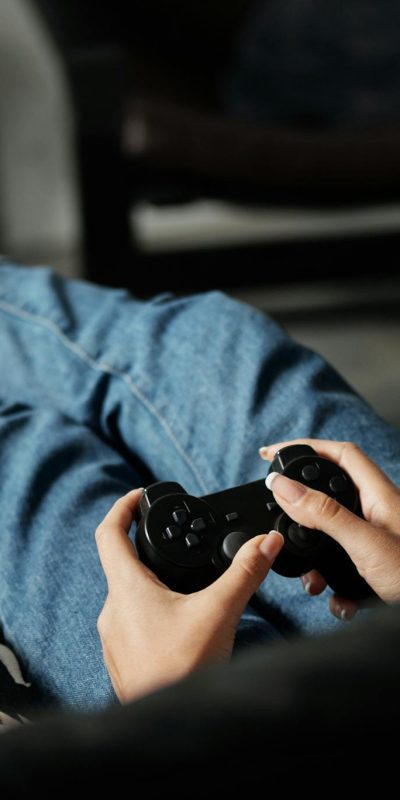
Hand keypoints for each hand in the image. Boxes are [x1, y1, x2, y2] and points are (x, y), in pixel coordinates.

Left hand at [95, 489, 283, 703]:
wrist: (169, 729)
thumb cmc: (183, 672)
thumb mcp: (220, 612)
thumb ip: (244, 572)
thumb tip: (268, 541)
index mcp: (127, 589)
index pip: (109, 533)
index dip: (123, 506)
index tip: (140, 495)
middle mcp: (113, 610)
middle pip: (122, 564)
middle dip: (148, 547)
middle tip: (175, 537)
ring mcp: (114, 638)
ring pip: (130, 595)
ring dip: (153, 582)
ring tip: (185, 580)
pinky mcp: (123, 659)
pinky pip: (133, 622)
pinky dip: (154, 611)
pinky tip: (180, 621)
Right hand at [259, 439, 399, 620]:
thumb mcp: (364, 543)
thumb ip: (323, 513)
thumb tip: (284, 486)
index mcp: (379, 496)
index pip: (339, 454)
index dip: (306, 446)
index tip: (272, 453)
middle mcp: (377, 514)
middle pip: (329, 494)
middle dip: (301, 507)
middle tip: (277, 513)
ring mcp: (377, 542)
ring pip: (332, 538)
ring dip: (315, 560)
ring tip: (312, 581)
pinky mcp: (377, 570)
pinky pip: (344, 570)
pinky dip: (335, 588)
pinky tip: (340, 603)